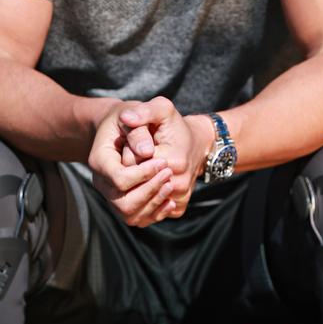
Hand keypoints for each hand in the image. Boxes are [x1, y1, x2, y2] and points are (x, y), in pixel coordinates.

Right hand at [88, 101, 175, 226]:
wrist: (125, 128)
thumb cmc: (131, 117)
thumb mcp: (135, 109)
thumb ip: (140, 123)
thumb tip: (146, 151)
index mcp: (100, 159)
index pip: (120, 178)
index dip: (143, 173)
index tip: (163, 161)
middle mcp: (101, 181)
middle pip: (123, 202)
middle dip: (150, 190)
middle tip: (169, 173)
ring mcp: (111, 195)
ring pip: (130, 215)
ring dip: (154, 203)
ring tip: (170, 185)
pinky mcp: (123, 203)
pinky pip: (137, 219)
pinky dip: (155, 213)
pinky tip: (169, 200)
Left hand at [120, 97, 213, 218]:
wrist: (196, 143)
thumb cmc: (175, 125)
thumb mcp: (162, 109)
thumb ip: (144, 112)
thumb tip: (126, 118)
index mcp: (172, 160)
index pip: (129, 167)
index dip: (126, 154)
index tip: (134, 143)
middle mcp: (178, 185)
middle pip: (133, 187)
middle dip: (128, 173)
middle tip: (137, 157)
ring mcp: (178, 199)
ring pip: (138, 206)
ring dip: (133, 188)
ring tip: (140, 170)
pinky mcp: (178, 208)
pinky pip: (149, 213)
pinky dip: (141, 201)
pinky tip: (145, 184)